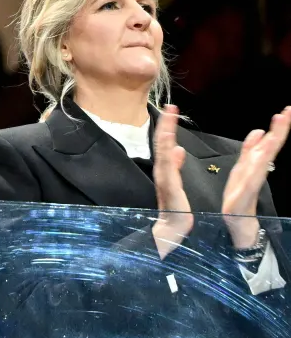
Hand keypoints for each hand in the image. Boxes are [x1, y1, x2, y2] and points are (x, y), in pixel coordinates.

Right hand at [151, 105, 194, 258]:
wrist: (172, 231)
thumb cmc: (176, 210)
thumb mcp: (176, 183)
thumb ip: (175, 165)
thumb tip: (177, 149)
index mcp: (166, 170)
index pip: (165, 144)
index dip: (167, 126)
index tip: (172, 109)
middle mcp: (162, 171)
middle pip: (161, 143)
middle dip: (165, 124)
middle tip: (170, 106)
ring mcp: (164, 179)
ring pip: (162, 151)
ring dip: (165, 133)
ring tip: (169, 117)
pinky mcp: (169, 188)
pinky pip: (168, 167)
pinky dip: (167, 154)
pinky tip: (171, 143)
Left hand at [221, 105, 289, 250]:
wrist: (237, 228)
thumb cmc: (239, 202)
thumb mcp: (242, 171)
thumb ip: (250, 152)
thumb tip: (259, 131)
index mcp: (252, 167)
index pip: (267, 144)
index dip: (277, 128)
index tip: (286, 112)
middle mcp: (254, 174)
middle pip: (269, 150)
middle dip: (279, 131)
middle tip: (288, 113)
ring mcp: (250, 186)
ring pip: (262, 161)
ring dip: (270, 144)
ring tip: (278, 127)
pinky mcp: (243, 198)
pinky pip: (249, 180)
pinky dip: (254, 168)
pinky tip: (262, 157)